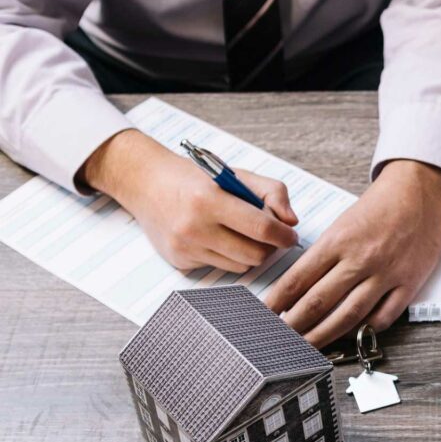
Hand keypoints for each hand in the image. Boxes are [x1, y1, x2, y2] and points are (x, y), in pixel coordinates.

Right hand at [81, 129, 298, 271]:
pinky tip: (217, 237)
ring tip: (243, 233)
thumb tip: (292, 222)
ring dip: (250, 253)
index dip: (284, 236)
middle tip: (269, 235)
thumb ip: (272, 192)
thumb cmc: (197, 179)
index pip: (261, 229)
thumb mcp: (236, 174)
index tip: (292, 236)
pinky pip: (220, 267)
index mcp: (210, 200)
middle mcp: (194, 227)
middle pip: (255, 255)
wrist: (147, 184)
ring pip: (240, 266)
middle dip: (269, 247)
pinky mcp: (179, 261)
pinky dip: (228, 256)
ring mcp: (185, 248)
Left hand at [265, 159, 440, 346]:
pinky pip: (382, 317)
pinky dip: (363, 330)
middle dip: (294, 325)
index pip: (298, 278)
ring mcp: (386, 273)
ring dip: (324, 335)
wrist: (419, 191)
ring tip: (308, 346)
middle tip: (280, 338)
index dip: (277, 301)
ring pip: (348, 315)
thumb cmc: (379, 206)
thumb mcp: (342, 223)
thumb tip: (300, 286)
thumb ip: (324, 255)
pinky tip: (348, 334)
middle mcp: (361, 258)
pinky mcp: (408, 283)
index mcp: (338, 240)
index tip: (265, 315)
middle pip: (318, 302)